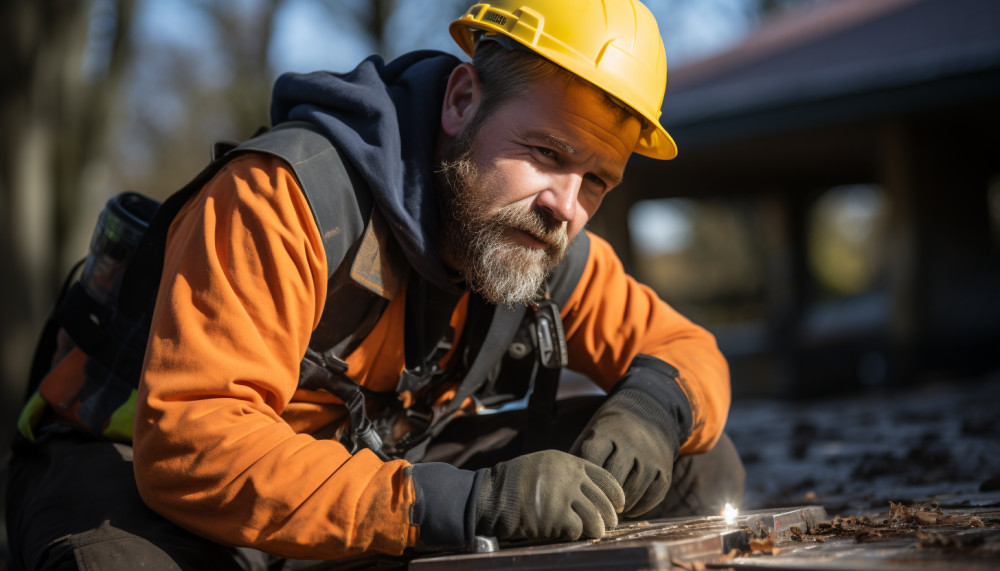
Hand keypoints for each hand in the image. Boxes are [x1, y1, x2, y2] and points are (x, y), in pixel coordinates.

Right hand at [475, 450, 623, 540]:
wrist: (491, 495)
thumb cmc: (515, 484)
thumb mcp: (544, 466)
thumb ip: (567, 475)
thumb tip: (591, 494)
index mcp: (569, 462)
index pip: (605, 478)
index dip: (616, 495)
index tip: (618, 506)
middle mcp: (570, 477)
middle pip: (603, 502)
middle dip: (608, 517)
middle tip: (606, 525)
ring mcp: (564, 496)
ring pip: (596, 519)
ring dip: (596, 530)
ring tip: (594, 534)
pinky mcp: (557, 517)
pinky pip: (578, 531)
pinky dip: (575, 535)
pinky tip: (567, 534)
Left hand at [570, 388, 680, 517]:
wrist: (648, 415)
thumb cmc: (610, 432)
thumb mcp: (593, 433)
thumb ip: (579, 457)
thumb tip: (560, 487)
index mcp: (608, 432)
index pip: (592, 459)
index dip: (583, 480)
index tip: (577, 492)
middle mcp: (632, 443)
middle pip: (613, 479)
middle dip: (601, 497)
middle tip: (593, 510)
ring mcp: (651, 457)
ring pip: (633, 491)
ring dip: (620, 507)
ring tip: (609, 512)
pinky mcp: (664, 470)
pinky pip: (652, 496)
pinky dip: (639, 508)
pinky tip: (628, 510)